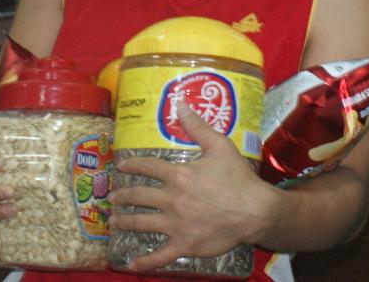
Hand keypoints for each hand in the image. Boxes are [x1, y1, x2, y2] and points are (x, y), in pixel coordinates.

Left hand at [108, 106, 277, 270]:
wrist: (255, 211)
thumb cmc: (238, 178)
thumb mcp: (219, 146)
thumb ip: (197, 126)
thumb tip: (180, 104)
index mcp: (178, 175)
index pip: (147, 167)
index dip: (132, 165)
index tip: (122, 166)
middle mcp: (171, 199)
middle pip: (138, 196)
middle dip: (122, 196)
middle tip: (113, 198)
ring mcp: (175, 224)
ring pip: (141, 222)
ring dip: (124, 222)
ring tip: (113, 221)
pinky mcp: (183, 245)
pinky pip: (159, 256)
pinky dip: (143, 262)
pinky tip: (130, 264)